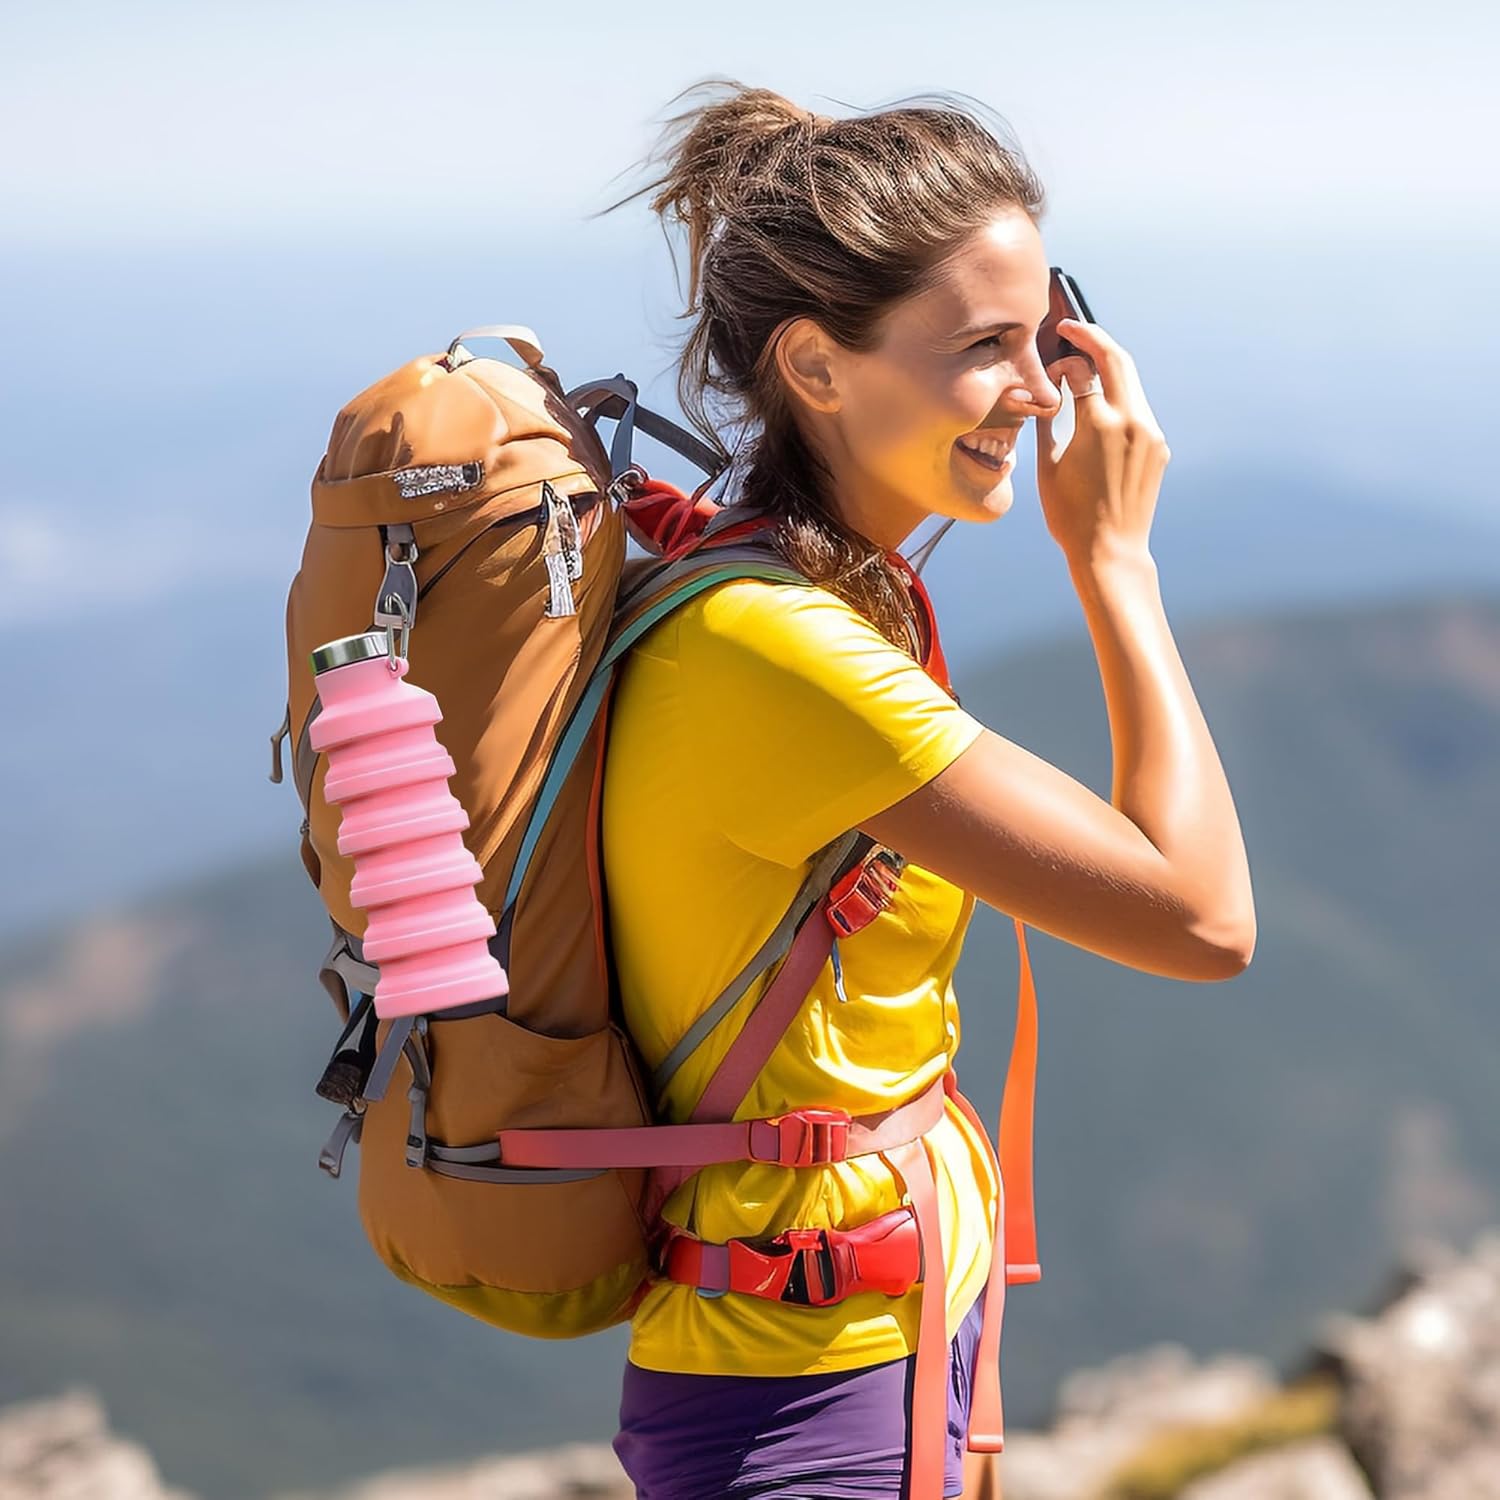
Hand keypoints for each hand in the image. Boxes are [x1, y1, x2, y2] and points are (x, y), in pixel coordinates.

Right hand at [1035, 319, 1170, 568]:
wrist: (1110, 552)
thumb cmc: (1070, 515)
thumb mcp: (1047, 465)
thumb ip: (1051, 419)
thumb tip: (1052, 390)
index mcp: (1100, 424)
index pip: (1084, 370)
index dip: (1065, 363)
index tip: (1051, 366)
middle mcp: (1132, 422)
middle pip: (1118, 359)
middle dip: (1095, 338)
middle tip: (1073, 330)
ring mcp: (1151, 434)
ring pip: (1130, 384)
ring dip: (1108, 371)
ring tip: (1085, 373)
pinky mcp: (1159, 449)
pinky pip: (1138, 411)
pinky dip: (1119, 401)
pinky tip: (1100, 412)